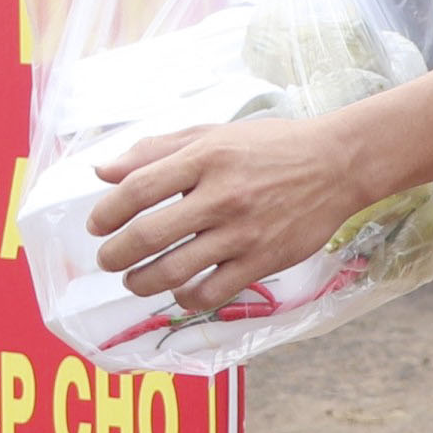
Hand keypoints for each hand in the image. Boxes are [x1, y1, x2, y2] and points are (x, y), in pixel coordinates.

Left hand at [88, 115, 368, 316]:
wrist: (336, 164)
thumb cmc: (269, 147)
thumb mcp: (212, 134)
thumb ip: (155, 150)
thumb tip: (102, 171)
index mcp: (205, 157)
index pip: (137, 188)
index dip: (107, 212)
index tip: (96, 225)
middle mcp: (222, 195)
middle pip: (148, 236)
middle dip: (115, 255)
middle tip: (107, 260)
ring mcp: (243, 232)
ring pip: (174, 272)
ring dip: (142, 283)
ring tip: (134, 281)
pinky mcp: (263, 260)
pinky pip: (211, 293)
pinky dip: (185, 298)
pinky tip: (179, 291)